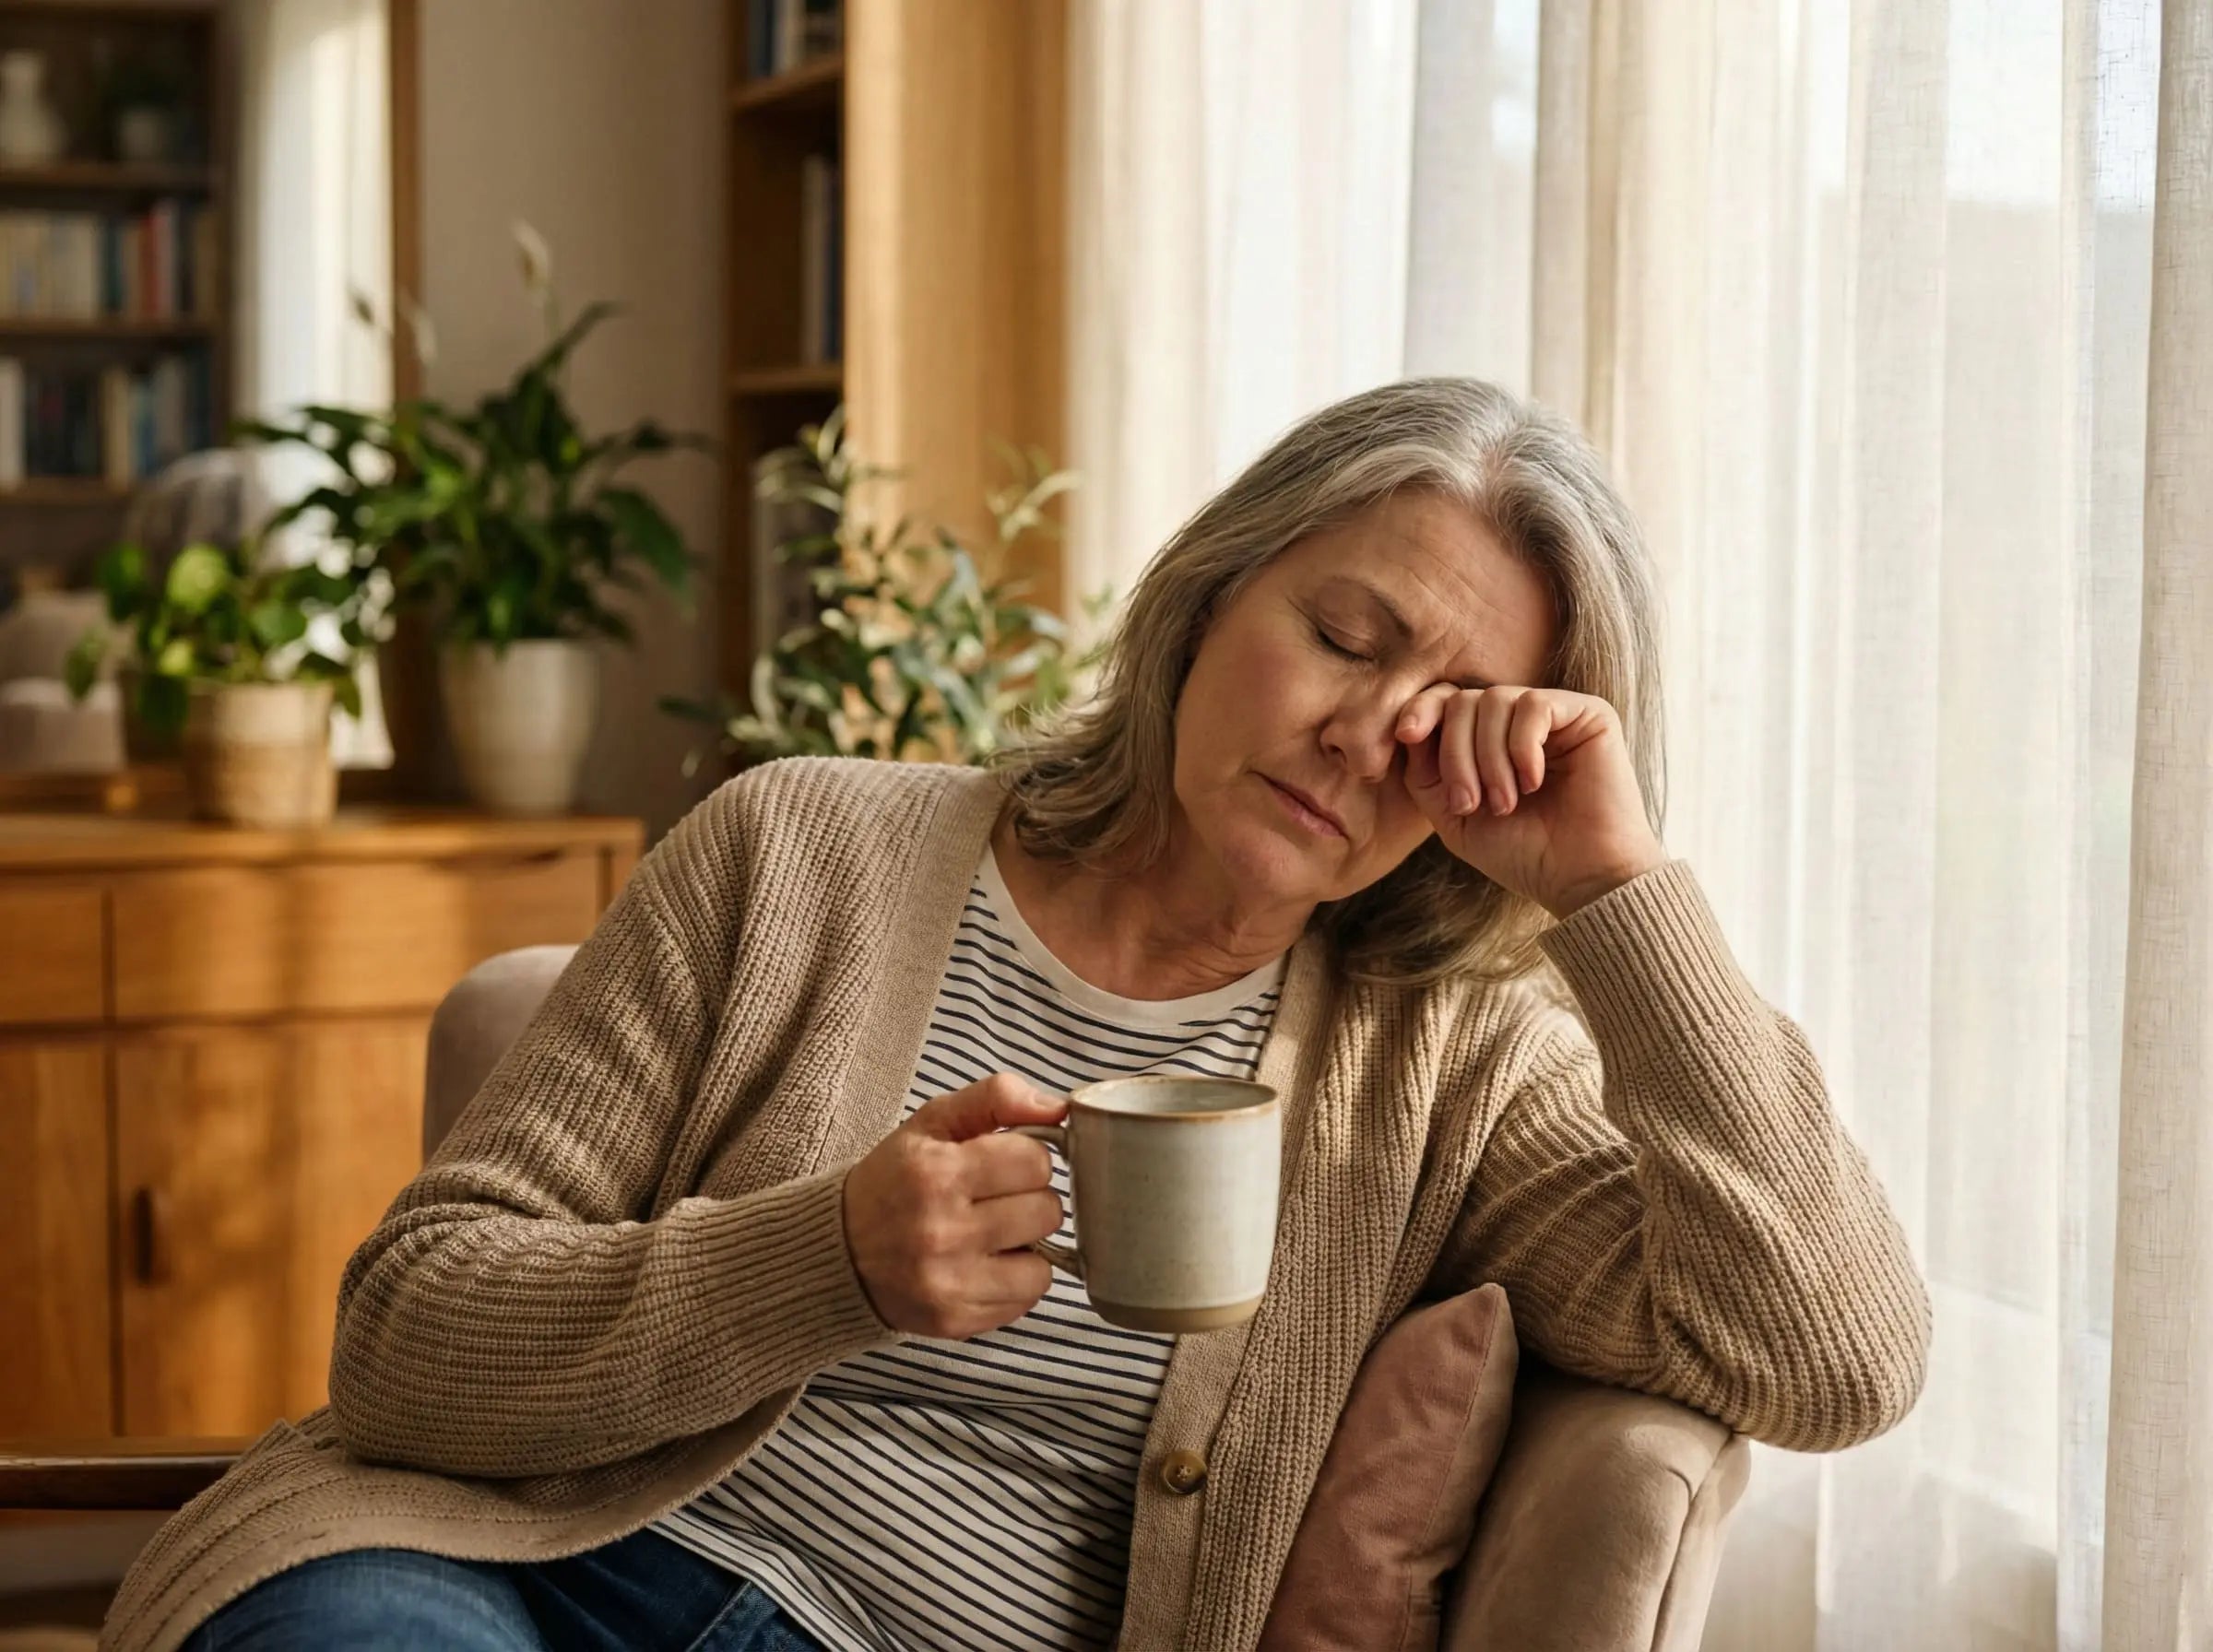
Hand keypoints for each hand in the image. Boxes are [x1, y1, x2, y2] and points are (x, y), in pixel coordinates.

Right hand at [841, 1073, 1066, 1338]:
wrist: (836, 1253)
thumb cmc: (893, 1181)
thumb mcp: (932, 1123)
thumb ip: (996, 1098)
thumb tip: (1058, 1108)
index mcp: (936, 1173)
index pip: (1035, 1162)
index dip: (1026, 1159)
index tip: (1003, 1165)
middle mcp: (941, 1231)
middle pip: (1046, 1211)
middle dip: (1030, 1201)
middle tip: (997, 1201)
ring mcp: (948, 1282)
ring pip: (1044, 1263)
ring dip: (1027, 1246)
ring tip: (993, 1236)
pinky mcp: (955, 1320)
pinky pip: (1026, 1299)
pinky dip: (1015, 1282)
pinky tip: (984, 1266)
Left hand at [1395, 684, 1666, 918]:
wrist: (1580, 879)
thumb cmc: (1521, 853)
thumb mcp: (1454, 816)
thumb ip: (1425, 772)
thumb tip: (1408, 728)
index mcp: (1489, 739)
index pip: (1445, 701)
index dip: (1421, 710)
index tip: (1406, 736)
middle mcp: (1520, 721)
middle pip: (1463, 701)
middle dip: (1455, 754)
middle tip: (1471, 804)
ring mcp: (1555, 715)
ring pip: (1494, 699)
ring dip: (1488, 758)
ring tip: (1505, 803)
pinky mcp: (1589, 714)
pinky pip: (1533, 704)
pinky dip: (1522, 746)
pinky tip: (1533, 782)